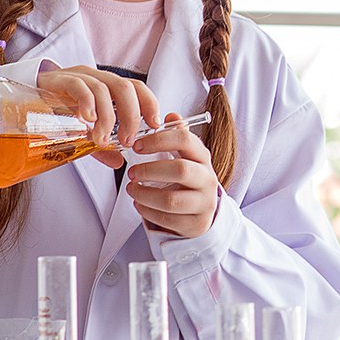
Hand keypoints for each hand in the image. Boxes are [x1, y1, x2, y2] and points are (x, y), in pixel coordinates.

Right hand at [37, 66, 160, 168]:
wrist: (21, 97)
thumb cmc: (55, 110)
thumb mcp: (82, 130)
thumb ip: (100, 144)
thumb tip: (119, 162)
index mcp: (106, 85)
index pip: (136, 87)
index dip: (150, 103)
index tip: (155, 125)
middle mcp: (96, 77)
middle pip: (125, 88)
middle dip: (132, 116)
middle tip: (128, 141)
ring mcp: (78, 76)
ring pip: (104, 89)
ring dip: (108, 118)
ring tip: (101, 140)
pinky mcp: (59, 80)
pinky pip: (79, 87)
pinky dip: (87, 104)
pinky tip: (87, 120)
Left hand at [125, 114, 220, 237]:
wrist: (202, 213)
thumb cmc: (188, 181)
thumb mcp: (186, 157)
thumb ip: (177, 136)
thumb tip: (171, 114)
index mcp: (203, 157)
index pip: (185, 140)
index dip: (158, 140)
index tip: (137, 145)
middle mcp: (207, 179)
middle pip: (180, 170)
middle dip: (150, 170)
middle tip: (132, 172)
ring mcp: (203, 203)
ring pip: (171, 200)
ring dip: (144, 194)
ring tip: (132, 189)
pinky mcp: (195, 225)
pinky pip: (166, 219)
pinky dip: (147, 211)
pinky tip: (140, 204)